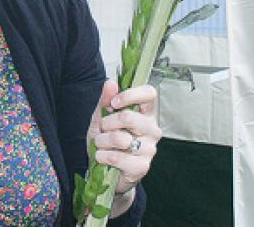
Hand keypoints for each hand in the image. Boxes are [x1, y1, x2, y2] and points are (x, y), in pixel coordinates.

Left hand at [87, 79, 160, 194]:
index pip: (149, 94)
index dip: (130, 95)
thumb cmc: (106, 141)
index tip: (113, 103)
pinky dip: (103, 156)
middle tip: (103, 130)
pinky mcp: (142, 166)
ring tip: (101, 145)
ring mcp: (150, 148)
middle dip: (106, 123)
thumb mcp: (101, 118)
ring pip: (119, 138)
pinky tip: (103, 157)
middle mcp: (152, 129)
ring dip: (101, 141)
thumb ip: (105, 100)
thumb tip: (111, 82)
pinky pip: (116, 157)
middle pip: (128, 117)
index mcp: (145, 113)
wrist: (105, 171)